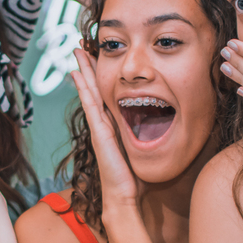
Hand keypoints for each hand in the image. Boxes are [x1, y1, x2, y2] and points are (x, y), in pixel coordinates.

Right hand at [69, 47, 142, 206]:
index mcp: (114, 126)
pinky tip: (76, 74)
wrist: (123, 197)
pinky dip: (83, 88)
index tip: (99, 56)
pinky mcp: (99, 133)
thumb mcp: (144, 150)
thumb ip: (148, 135)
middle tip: (81, 45)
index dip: (102, 76)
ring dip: (83, 71)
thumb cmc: (134, 178)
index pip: (107, 94)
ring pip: (89, 92)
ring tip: (76, 51)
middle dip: (88, 67)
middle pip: (94, 88)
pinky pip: (90, 105)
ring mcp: (99, 127)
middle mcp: (103, 124)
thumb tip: (166, 124)